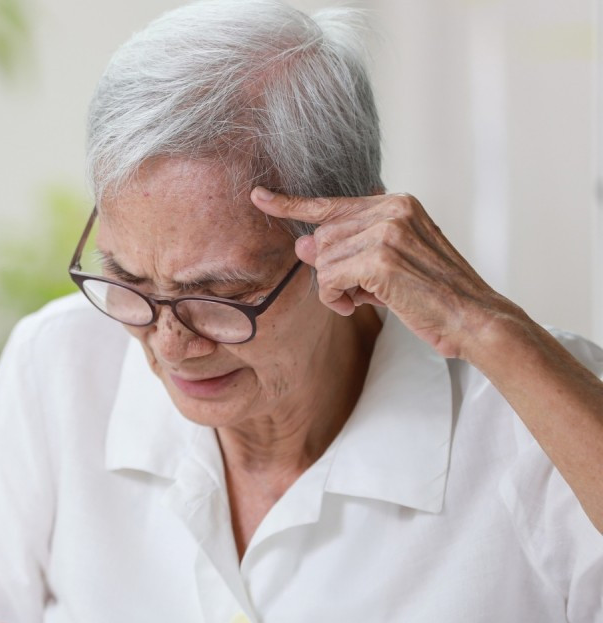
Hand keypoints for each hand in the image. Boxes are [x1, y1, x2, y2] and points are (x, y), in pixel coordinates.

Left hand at [250, 187, 516, 359]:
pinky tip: (357, 306)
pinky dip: (336, 299)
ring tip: (366, 299)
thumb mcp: (386, 266)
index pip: (332, 203)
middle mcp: (392, 209)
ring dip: (335, 288)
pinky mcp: (380, 258)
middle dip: (331, 270)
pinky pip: (329, 279)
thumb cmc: (431, 295)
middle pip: (323, 238)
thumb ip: (347, 250)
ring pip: (323, 260)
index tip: (258, 196)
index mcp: (397, 204)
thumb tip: (301, 244)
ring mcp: (387, 231)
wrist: (472, 318)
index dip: (291, 204)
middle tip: (359, 291)